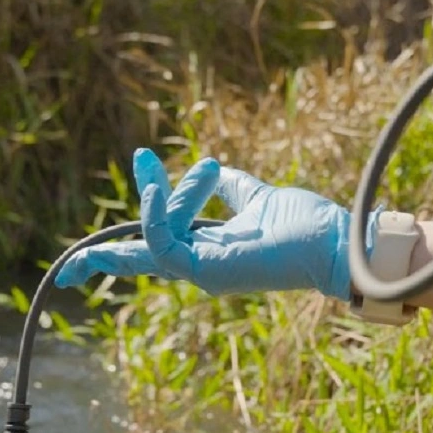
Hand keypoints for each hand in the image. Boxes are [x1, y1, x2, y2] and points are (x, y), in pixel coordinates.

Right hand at [54, 148, 365, 299]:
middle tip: (99, 213)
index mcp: (208, 252)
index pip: (156, 244)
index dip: (133, 224)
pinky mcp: (205, 270)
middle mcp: (199, 267)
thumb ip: (230, 187)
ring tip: (148, 161)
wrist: (333, 242)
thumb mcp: (256, 196)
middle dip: (100, 258)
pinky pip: (162, 244)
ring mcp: (201, 272)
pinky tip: (154, 188)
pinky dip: (153, 214)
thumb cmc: (305, 225)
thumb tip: (214, 168)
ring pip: (149, 240)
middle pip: (136, 260)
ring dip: (150, 198)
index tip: (134, 170)